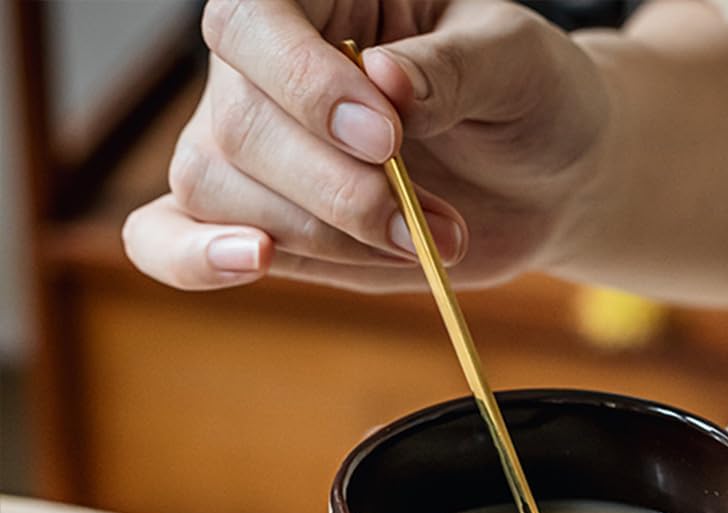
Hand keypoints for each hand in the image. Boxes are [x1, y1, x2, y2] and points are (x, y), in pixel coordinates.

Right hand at [122, 0, 607, 290]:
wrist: (548, 179)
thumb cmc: (530, 100)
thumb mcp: (516, 63)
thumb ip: (455, 68)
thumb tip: (385, 81)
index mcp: (318, 0)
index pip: (253, 22)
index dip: (307, 87)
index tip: (389, 138)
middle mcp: (267, 71)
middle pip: (237, 126)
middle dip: (337, 192)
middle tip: (428, 218)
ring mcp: (258, 151)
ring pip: (221, 190)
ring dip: (327, 237)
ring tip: (426, 242)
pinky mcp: (265, 223)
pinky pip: (170, 235)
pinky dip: (191, 259)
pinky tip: (249, 263)